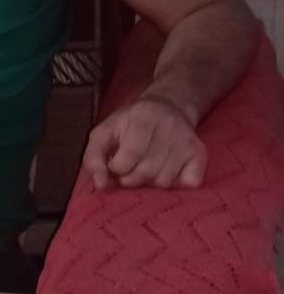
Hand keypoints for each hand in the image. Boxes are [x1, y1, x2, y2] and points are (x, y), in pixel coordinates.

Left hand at [82, 97, 206, 190]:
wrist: (168, 107)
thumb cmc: (130, 124)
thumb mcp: (104, 133)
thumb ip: (94, 158)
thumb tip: (100, 185)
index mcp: (144, 116)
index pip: (130, 156)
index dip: (117, 168)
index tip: (115, 165)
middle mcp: (169, 126)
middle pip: (147, 171)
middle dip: (131, 179)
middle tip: (128, 171)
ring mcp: (187, 140)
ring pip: (165, 181)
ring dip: (150, 183)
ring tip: (145, 169)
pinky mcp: (200, 153)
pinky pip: (188, 183)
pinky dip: (175, 185)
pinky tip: (165, 171)